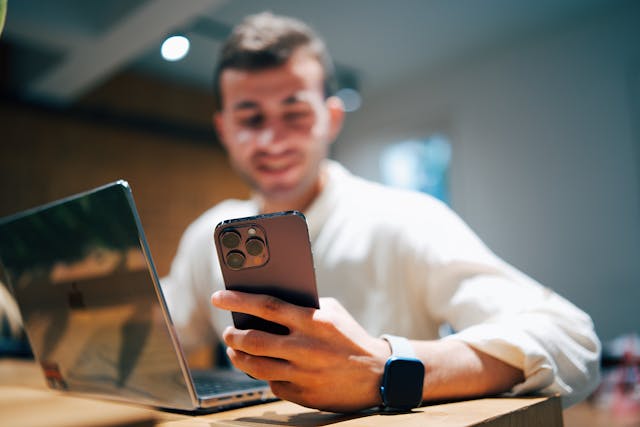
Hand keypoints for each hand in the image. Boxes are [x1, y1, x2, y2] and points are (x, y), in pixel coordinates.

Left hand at [211, 290, 390, 411]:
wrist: (377, 373)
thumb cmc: (350, 336)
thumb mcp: (332, 312)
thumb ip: (303, 305)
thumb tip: (267, 304)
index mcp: (312, 321)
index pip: (266, 307)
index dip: (238, 300)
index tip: (218, 297)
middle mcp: (304, 348)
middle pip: (253, 340)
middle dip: (233, 334)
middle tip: (228, 331)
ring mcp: (303, 374)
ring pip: (255, 366)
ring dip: (238, 356)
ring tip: (235, 349)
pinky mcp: (303, 395)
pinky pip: (272, 384)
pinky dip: (264, 375)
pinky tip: (265, 367)